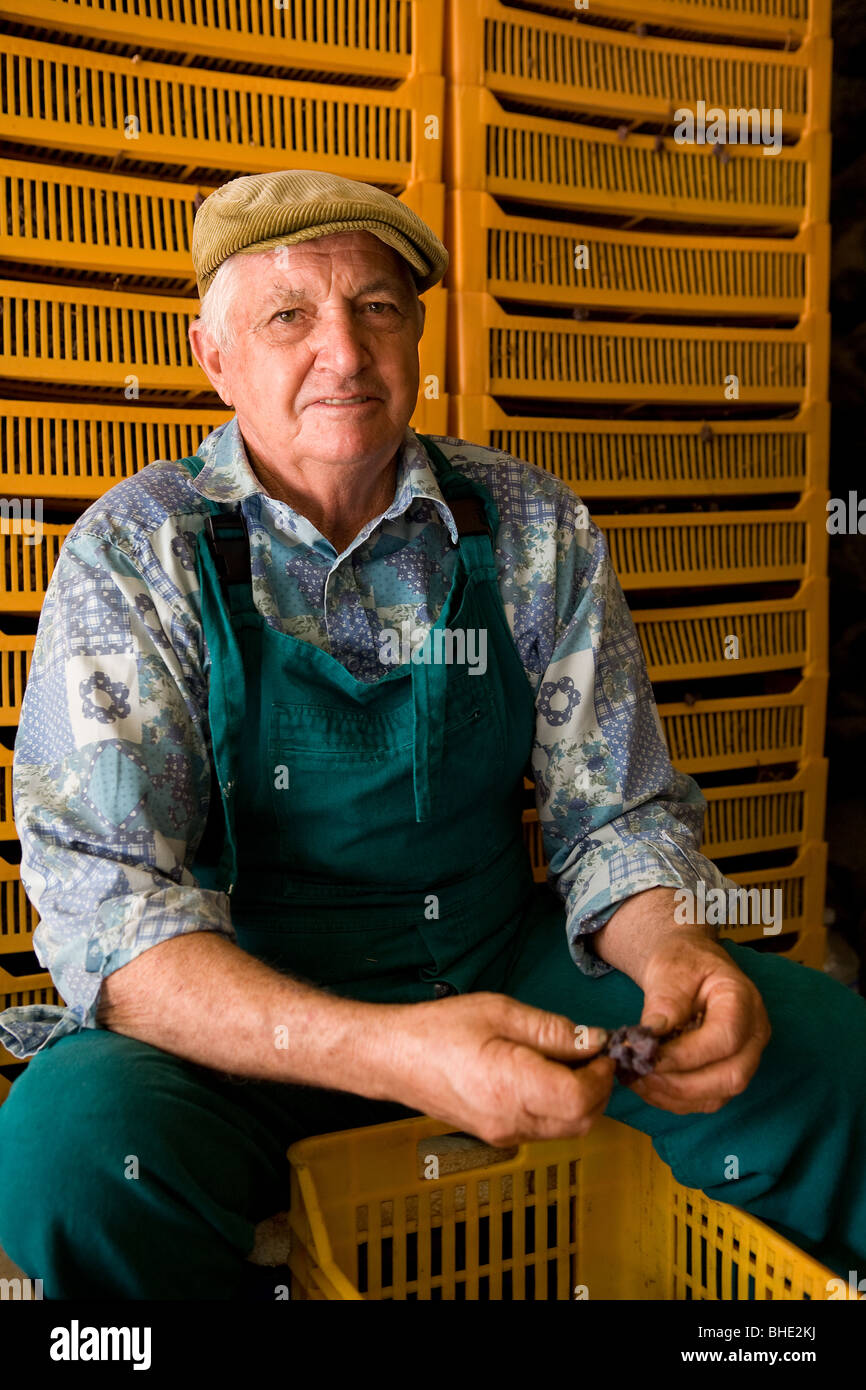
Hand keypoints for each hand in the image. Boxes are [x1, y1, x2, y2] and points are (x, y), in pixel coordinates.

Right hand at [380, 992, 615, 1146]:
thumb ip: (551, 1030)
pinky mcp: (498, 1136)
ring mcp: (504, 1134)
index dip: (601, 1075)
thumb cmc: (441, 1028)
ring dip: (582, 1100)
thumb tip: (594, 1041)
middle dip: (598, 1090)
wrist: (395, 1058)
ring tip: (570, 1062)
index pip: (579, 1098)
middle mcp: (510, 1121)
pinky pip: (545, 1129)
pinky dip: (560, 1108)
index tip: (602, 1050)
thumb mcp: (500, 1012)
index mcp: (509, 1087)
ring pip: (567, 1130)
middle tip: (593, 1055)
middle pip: (581, 1121)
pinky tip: (547, 1076)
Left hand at [631, 929, 770, 1113]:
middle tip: (640, 1072)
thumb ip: (665, 1000)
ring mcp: (744, 1058)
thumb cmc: (683, 962)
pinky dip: (674, 1099)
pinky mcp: (726, 1074)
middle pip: (730, 1076)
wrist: (689, 965)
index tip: (648, 1054)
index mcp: (743, 1001)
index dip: (686, 1054)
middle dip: (680, 1083)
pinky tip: (647, 1085)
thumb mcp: (671, 968)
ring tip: (637, 1078)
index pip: (725, 1039)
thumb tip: (651, 1036)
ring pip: (717, 1096)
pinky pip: (705, 1100)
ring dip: (673, 1095)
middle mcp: (753, 1034)